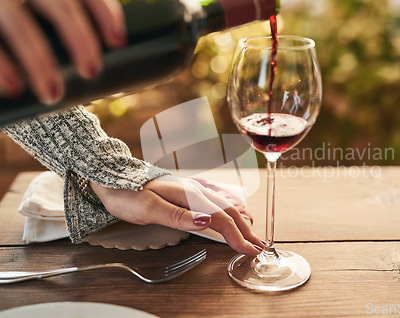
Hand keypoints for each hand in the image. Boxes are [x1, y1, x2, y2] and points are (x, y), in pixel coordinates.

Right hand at [0, 0, 125, 103]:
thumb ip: (49, 0)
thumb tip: (101, 42)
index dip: (104, 10)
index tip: (118, 42)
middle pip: (57, 2)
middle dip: (80, 40)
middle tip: (92, 73)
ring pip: (18, 22)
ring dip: (40, 62)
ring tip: (53, 94)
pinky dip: (0, 65)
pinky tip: (13, 88)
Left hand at [90, 177, 263, 255]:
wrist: (112, 178)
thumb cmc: (128, 194)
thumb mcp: (150, 208)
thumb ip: (180, 215)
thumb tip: (209, 221)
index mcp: (189, 195)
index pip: (220, 218)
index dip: (236, 236)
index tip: (248, 250)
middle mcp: (194, 192)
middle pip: (227, 212)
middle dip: (244, 230)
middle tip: (258, 247)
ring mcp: (191, 192)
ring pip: (222, 208)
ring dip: (238, 223)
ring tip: (250, 236)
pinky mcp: (185, 195)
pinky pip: (213, 205)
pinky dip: (227, 215)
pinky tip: (229, 218)